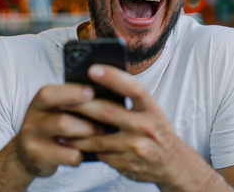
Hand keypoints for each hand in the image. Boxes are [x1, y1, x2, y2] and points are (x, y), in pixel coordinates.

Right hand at [15, 84, 101, 176]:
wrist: (27, 155)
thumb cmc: (50, 127)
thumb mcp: (54, 110)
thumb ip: (71, 101)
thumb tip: (103, 92)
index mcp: (39, 103)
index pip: (49, 94)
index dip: (71, 93)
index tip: (91, 93)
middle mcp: (32, 118)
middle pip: (62, 119)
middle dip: (87, 122)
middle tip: (104, 124)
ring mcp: (31, 139)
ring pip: (64, 135)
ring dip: (86, 134)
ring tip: (98, 135)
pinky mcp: (37, 157)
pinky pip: (67, 155)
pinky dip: (79, 155)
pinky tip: (81, 153)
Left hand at [66, 65, 210, 190]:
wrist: (174, 165)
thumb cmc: (155, 131)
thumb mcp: (150, 112)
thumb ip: (129, 101)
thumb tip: (96, 86)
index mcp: (151, 109)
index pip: (134, 88)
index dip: (114, 77)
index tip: (92, 68)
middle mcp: (146, 127)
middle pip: (109, 112)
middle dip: (82, 105)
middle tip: (62, 99)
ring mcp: (137, 148)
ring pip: (98, 138)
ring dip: (76, 133)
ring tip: (59, 125)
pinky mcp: (128, 164)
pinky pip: (100, 155)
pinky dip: (84, 149)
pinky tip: (71, 144)